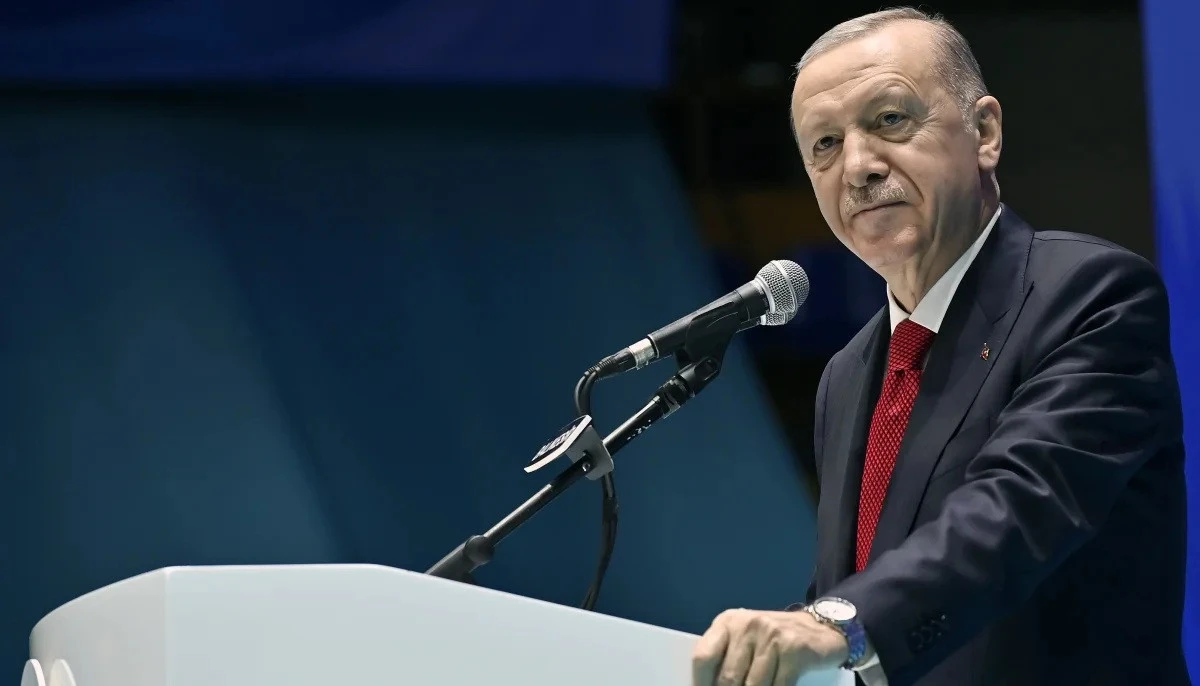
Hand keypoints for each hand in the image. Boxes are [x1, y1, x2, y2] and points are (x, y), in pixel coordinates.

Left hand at [692, 608, 848, 685]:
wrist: (822, 629)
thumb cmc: (776, 640)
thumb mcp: (746, 640)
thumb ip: (728, 660)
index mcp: (728, 623)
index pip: (703, 657)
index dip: (701, 685)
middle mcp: (747, 624)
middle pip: (727, 677)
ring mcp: (771, 635)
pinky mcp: (794, 648)